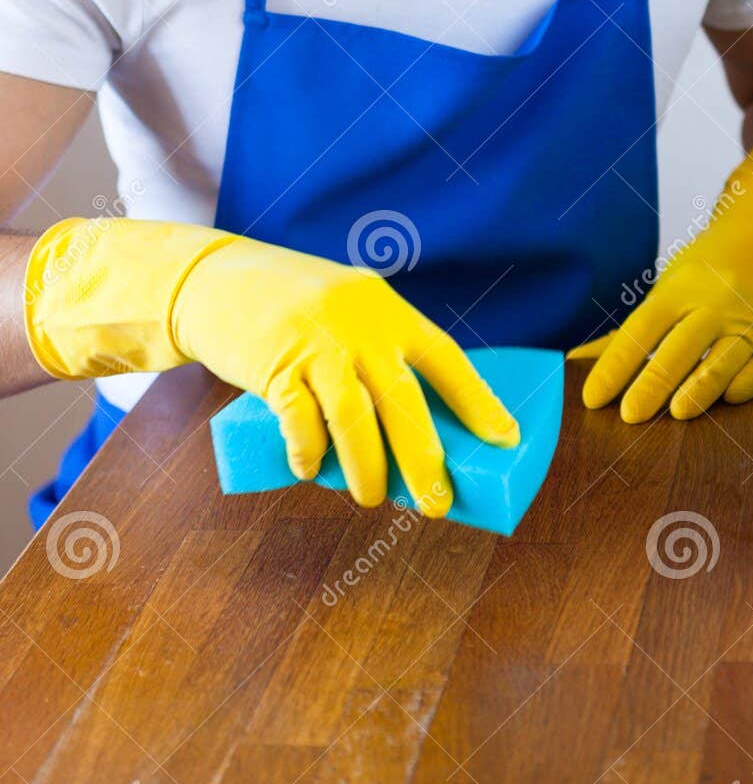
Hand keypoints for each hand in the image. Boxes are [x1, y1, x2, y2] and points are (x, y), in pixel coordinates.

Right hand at [25, 220, 518, 515]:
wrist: (216, 280)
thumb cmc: (293, 308)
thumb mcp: (348, 309)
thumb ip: (378, 354)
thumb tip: (411, 430)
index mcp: (388, 311)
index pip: (446, 358)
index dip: (478, 401)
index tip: (505, 438)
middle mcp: (360, 325)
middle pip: (404, 401)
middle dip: (424, 459)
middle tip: (437, 503)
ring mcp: (317, 344)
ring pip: (355, 417)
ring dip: (367, 466)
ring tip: (372, 498)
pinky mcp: (274, 364)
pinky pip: (298, 419)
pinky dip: (307, 451)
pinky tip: (310, 470)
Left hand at [572, 129, 752, 421]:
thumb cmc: (709, 269)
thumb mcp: (669, 287)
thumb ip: (631, 331)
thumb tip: (578, 361)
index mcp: (679, 290)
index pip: (640, 330)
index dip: (615, 366)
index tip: (593, 398)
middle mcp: (713, 303)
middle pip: (680, 347)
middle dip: (654, 382)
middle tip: (630, 416)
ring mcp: (749, 320)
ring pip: (723, 357)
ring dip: (701, 386)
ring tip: (678, 413)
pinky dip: (748, 381)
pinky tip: (730, 398)